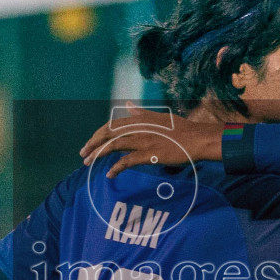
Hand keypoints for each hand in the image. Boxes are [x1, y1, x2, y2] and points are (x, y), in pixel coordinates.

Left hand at [78, 109, 224, 178]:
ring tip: (87, 163)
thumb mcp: (158, 116)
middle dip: (92, 143)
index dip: (98, 133)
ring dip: (97, 154)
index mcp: (138, 118)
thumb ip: (140, 113)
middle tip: (83, 154)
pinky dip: (115, 168)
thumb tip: (127, 105)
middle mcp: (137, 128)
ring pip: (112, 146)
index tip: (91, 141)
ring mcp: (142, 141)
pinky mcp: (148, 154)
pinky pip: (126, 162)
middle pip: (107, 134)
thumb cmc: (180, 129)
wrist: (196, 139)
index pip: (111, 125)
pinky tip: (109, 174)